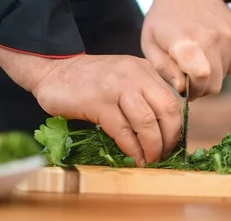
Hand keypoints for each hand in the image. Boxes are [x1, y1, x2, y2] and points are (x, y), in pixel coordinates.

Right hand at [31, 54, 180, 165]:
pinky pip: (122, 130)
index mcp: (146, 70)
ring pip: (146, 122)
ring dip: (151, 146)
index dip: (176, 126)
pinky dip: (131, 147)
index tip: (171, 143)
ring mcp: (117, 88)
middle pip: (166, 110)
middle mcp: (136, 76)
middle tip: (163, 154)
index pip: (172, 100)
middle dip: (168, 138)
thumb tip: (164, 127)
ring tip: (149, 160)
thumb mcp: (126, 76)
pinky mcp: (98, 102)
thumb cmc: (92, 80)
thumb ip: (145, 93)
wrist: (54, 70)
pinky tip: (132, 156)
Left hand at [141, 0, 230, 99]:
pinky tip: (209, 53)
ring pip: (224, 76)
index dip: (194, 90)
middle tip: (188, 78)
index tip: (186, 88)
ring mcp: (228, 35)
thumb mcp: (150, 42)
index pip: (201, 75)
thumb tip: (182, 88)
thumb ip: (164, 69)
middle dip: (201, 88)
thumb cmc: (165, 18)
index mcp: (186, 41)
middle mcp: (212, 38)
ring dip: (211, 75)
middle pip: (214, 84)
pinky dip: (223, 66)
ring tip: (196, 59)